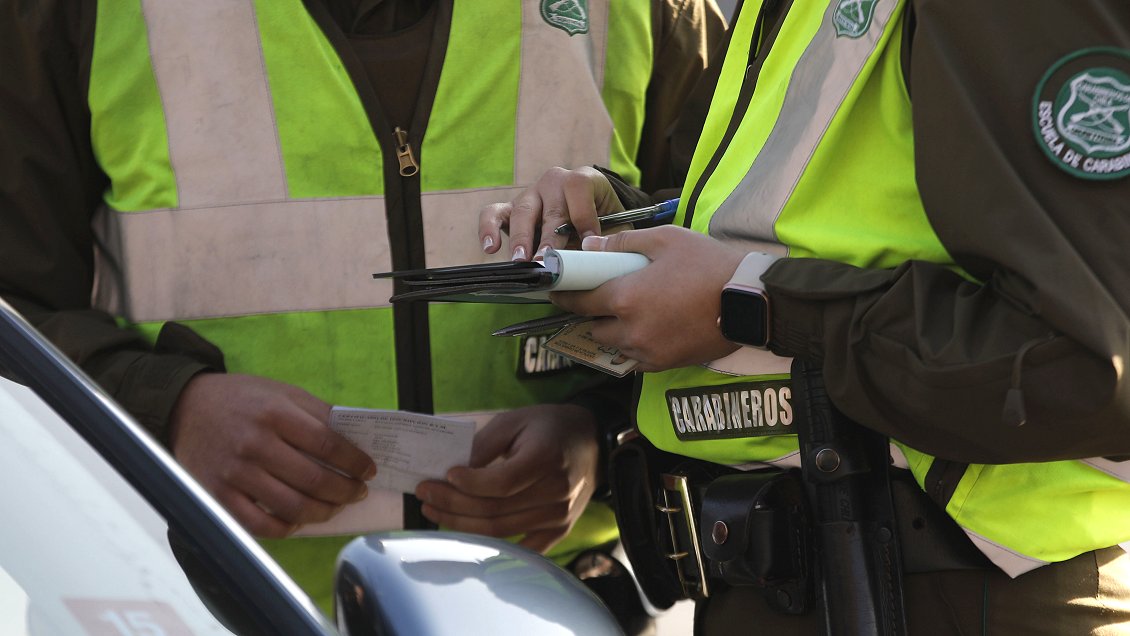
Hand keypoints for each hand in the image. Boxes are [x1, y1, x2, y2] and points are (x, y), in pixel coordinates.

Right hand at [168, 373, 375, 537]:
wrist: (184, 407)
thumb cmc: (241, 399)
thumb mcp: (281, 392)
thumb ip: (317, 413)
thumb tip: (355, 439)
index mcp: (275, 413)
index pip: (328, 445)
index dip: (355, 462)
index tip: (369, 470)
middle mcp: (255, 444)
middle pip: (315, 480)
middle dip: (346, 491)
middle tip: (358, 492)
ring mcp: (235, 473)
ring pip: (292, 506)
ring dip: (323, 512)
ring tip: (335, 507)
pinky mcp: (217, 495)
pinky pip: (260, 525)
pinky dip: (286, 527)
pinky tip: (299, 520)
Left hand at [414, 404, 599, 553]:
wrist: (592, 443)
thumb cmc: (549, 427)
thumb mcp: (515, 420)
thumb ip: (484, 445)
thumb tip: (451, 471)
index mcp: (546, 458)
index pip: (502, 483)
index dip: (469, 484)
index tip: (445, 475)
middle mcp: (556, 492)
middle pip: (495, 510)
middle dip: (452, 504)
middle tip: (425, 494)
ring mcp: (559, 516)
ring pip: (500, 531)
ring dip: (461, 524)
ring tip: (434, 510)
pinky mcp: (559, 530)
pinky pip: (519, 548)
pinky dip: (489, 544)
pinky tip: (463, 532)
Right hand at [478, 166, 622, 261]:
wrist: (589, 220)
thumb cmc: (604, 226)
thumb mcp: (614, 228)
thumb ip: (609, 240)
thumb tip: (598, 256)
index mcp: (583, 180)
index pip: (579, 187)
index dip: (583, 214)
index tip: (588, 242)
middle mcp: (554, 182)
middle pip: (551, 207)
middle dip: (549, 237)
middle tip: (547, 259)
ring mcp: (530, 194)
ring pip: (523, 211)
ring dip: (522, 238)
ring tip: (521, 260)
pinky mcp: (510, 209)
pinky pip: (493, 213)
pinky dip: (488, 228)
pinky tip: (491, 248)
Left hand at [551, 225, 746, 370]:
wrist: (750, 300)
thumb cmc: (708, 264)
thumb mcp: (666, 239)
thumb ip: (622, 242)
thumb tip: (590, 246)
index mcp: (626, 297)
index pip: (580, 301)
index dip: (565, 295)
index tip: (557, 290)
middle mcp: (631, 330)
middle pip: (594, 326)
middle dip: (594, 312)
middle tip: (605, 296)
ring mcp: (648, 351)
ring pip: (613, 344)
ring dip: (614, 329)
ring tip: (631, 310)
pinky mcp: (665, 364)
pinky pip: (635, 358)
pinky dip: (634, 345)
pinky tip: (649, 327)